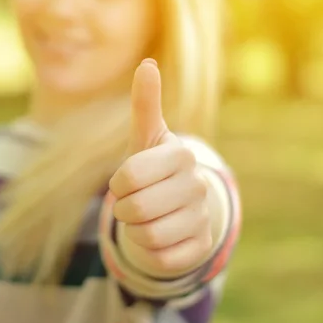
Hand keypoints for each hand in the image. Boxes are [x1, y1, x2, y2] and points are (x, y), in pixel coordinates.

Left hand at [109, 59, 212, 274]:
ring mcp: (203, 218)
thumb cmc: (152, 168)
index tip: (125, 181)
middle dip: (124, 209)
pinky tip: (160, 238)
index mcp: (181, 155)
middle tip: (134, 202)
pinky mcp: (202, 248)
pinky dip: (150, 252)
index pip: (128, 177)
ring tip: (147, 219)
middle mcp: (198, 185)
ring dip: (136, 231)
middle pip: (135, 209)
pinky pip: (162, 259)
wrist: (174, 207)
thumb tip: (147, 63)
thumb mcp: (145, 138)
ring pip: (147, 236)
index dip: (118, 184)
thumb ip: (145, 103)